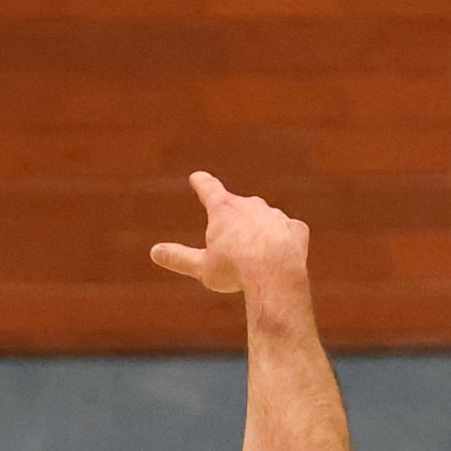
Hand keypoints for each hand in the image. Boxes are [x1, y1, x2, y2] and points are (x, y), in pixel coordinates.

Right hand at [148, 170, 312, 303]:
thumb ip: (178, 258)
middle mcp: (250, 205)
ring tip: (255, 257)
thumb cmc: (234, 269)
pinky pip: (287, 233)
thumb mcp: (201, 266)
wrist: (275, 273)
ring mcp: (275, 215)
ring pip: (264, 220)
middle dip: (235, 219)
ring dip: (259, 232)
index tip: (197, 177)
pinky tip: (281, 255)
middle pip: (238, 207)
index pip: (208, 189)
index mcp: (224, 210)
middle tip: (231, 243)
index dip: (202, 183)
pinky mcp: (295, 229)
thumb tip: (154, 252)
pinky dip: (283, 241)